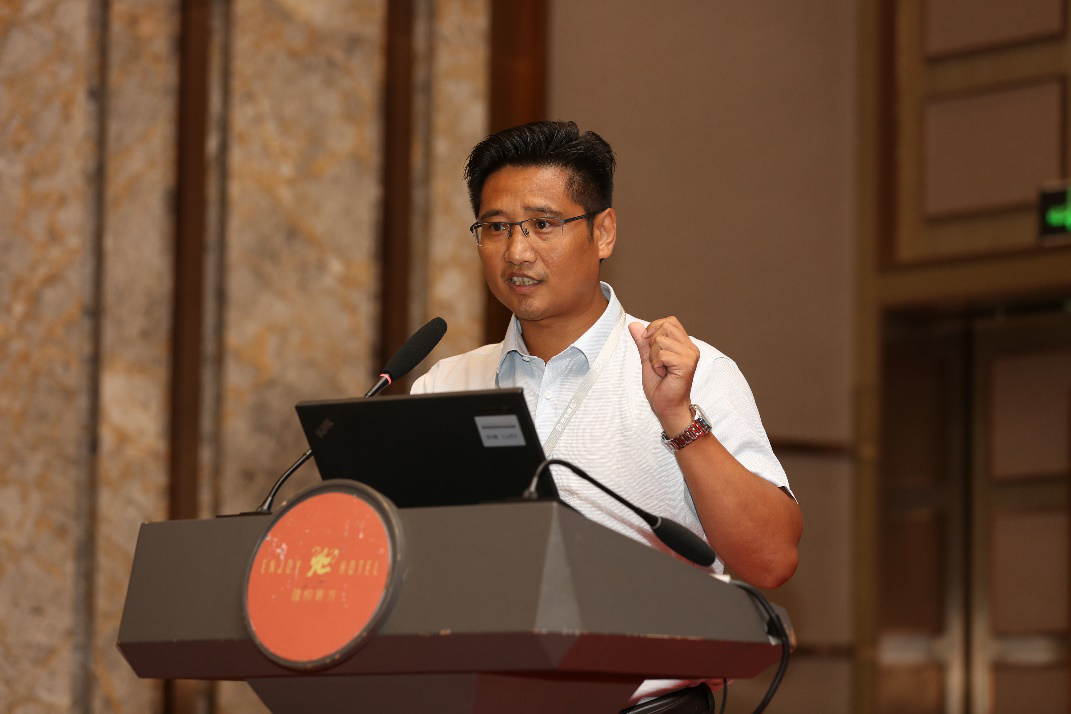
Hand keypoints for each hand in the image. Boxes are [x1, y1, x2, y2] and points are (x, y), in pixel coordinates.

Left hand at [628, 317, 699, 434]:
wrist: (667, 407)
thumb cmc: (660, 387)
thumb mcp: (648, 360)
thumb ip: (643, 343)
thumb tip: (633, 325)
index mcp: (684, 344)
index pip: (669, 321)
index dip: (654, 328)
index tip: (649, 345)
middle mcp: (690, 347)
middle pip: (665, 326)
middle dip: (652, 343)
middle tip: (657, 361)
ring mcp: (690, 355)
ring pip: (661, 340)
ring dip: (653, 356)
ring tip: (661, 369)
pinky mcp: (686, 364)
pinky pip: (662, 354)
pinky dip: (656, 364)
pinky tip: (663, 374)